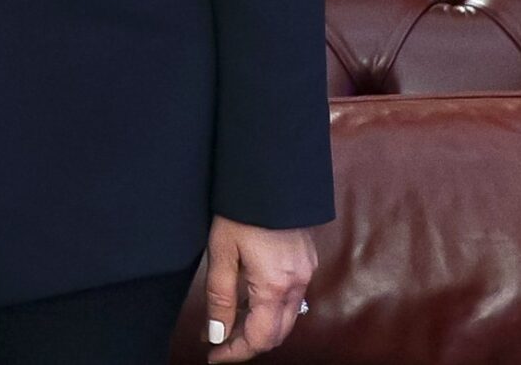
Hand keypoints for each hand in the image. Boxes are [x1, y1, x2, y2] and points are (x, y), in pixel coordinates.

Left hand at [203, 215, 315, 360]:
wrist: (269, 174)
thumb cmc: (241, 209)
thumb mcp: (221, 253)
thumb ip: (220, 297)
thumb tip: (218, 334)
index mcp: (275, 285)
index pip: (259, 338)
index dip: (235, 353)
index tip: (214, 356)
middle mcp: (298, 284)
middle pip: (278, 334)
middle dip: (249, 344)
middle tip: (219, 342)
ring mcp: (306, 272)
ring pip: (287, 318)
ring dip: (261, 327)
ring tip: (229, 321)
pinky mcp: (307, 261)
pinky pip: (293, 299)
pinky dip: (272, 309)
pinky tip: (250, 300)